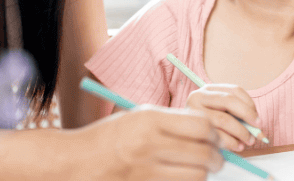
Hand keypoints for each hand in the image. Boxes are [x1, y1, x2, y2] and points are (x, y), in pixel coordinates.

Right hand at [79, 104, 222, 180]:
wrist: (75, 161)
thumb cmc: (110, 137)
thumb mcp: (139, 118)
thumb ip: (172, 122)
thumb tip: (208, 132)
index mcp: (150, 120)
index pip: (201, 126)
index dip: (214, 133)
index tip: (214, 138)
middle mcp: (149, 145)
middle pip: (203, 153)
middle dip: (217, 158)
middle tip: (217, 158)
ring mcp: (146, 171)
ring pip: (196, 176)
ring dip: (204, 174)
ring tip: (200, 170)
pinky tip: (182, 178)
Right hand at [185, 84, 267, 151]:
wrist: (178, 135)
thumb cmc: (207, 125)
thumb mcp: (220, 114)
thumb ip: (237, 116)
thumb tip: (258, 130)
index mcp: (208, 89)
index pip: (235, 90)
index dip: (250, 105)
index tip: (258, 120)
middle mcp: (198, 96)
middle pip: (229, 101)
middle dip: (247, 117)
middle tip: (257, 132)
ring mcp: (191, 111)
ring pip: (223, 119)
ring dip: (240, 132)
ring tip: (247, 142)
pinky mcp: (189, 128)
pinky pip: (215, 135)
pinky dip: (230, 142)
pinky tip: (236, 147)